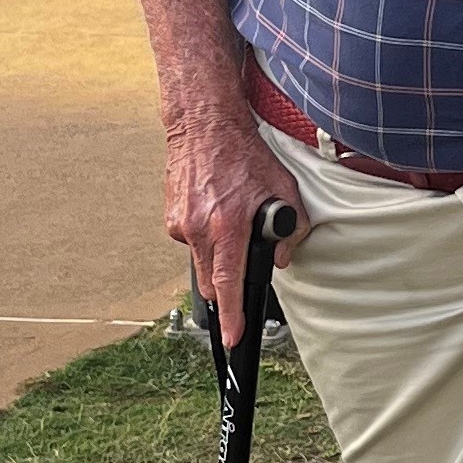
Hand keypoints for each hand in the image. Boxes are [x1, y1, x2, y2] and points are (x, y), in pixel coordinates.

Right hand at [162, 98, 305, 346]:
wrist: (204, 125)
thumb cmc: (243, 153)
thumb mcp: (282, 186)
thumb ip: (292, 227)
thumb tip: (282, 257)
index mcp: (226, 224)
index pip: (228, 281)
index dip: (232, 314)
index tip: (233, 337)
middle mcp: (198, 228)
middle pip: (212, 282)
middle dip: (227, 286)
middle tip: (242, 266)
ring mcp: (180, 224)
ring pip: (202, 262)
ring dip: (218, 255)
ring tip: (231, 222)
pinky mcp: (171, 218)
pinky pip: (192, 243)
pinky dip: (206, 238)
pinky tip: (216, 212)